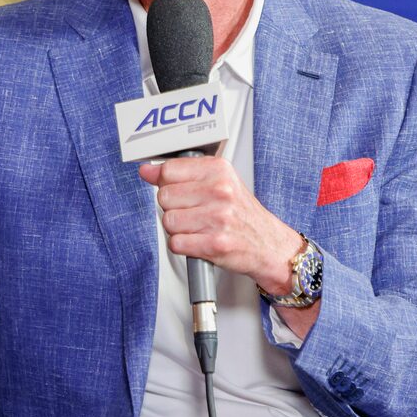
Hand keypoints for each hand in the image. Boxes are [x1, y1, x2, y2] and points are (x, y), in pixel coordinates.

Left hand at [139, 156, 302, 294]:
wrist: (270, 245)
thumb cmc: (242, 214)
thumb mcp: (217, 183)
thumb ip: (180, 174)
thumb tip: (147, 170)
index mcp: (219, 170)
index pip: (168, 171)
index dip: (166, 184)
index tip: (176, 190)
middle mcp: (220, 191)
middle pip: (164, 197)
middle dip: (174, 209)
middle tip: (193, 213)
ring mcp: (218, 218)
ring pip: (168, 222)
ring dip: (178, 229)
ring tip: (198, 228)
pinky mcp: (215, 243)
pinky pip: (176, 243)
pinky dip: (183, 246)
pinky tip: (199, 241)